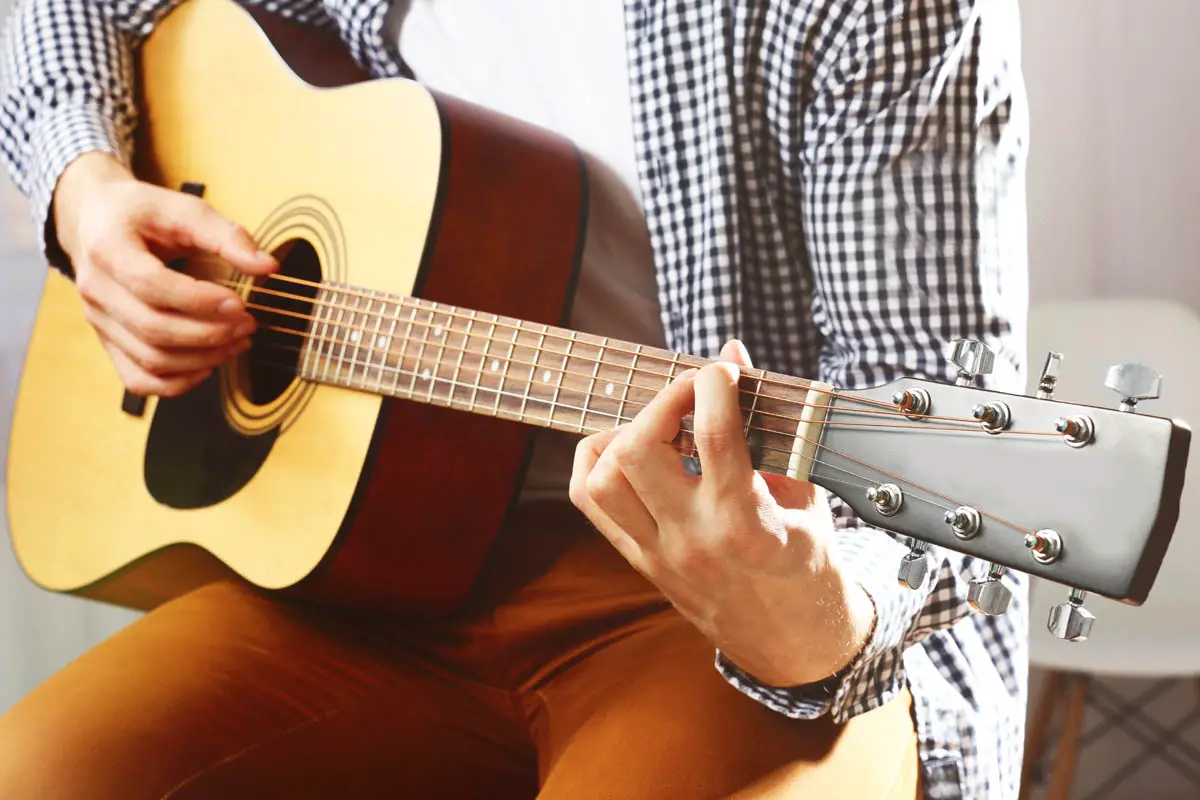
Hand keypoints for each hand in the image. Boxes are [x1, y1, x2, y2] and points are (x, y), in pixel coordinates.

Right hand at [52, 152, 278, 396]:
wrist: (96, 222)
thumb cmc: (141, 214)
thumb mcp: (183, 209)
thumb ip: (226, 236)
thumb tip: (268, 266)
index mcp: (108, 249)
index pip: (151, 286)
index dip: (200, 301)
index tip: (240, 303)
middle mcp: (96, 290)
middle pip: (153, 329)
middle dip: (210, 333)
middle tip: (248, 323)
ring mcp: (99, 321)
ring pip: (150, 360)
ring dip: (203, 358)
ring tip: (238, 341)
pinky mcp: (109, 342)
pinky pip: (140, 381)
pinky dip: (179, 383)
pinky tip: (209, 364)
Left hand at [569, 340, 874, 686]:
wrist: (793, 641)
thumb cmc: (807, 560)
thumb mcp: (805, 493)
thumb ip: (768, 424)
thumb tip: (733, 354)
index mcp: (745, 522)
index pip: (714, 436)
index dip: (711, 384)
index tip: (720, 370)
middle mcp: (692, 538)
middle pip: (638, 451)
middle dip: (660, 403)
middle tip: (689, 394)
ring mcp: (658, 552)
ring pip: (602, 479)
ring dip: (622, 435)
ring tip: (659, 426)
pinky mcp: (639, 560)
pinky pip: (590, 502)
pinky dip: (596, 464)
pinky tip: (627, 450)